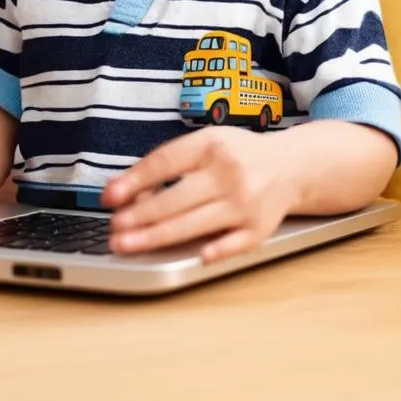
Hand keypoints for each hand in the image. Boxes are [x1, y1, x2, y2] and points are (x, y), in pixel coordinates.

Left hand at [102, 128, 294, 262]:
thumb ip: (169, 162)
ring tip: (128, 244)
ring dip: (157, 237)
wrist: (290, 167)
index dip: (135, 179)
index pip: (167, 162)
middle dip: (140, 215)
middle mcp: (229, 173)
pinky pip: (233, 243)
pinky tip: (197, 256)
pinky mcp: (259, 229)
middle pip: (177, 198)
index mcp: (212, 145)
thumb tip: (124, 188)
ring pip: (195, 224)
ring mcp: (245, 203)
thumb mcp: (205, 144)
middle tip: (114, 228)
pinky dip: (216, 249)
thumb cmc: (238, 156)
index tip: (111, 196)